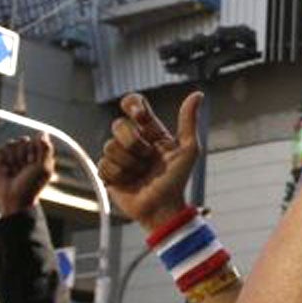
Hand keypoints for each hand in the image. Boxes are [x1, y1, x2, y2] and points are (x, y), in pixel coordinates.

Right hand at [0, 135, 55, 217]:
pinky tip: (6, 170)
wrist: (14, 199)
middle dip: (24, 155)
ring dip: (13, 159)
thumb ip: (45, 149)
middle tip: (24, 170)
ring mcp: (12, 156)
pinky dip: (2, 160)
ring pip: (11, 144)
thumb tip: (43, 132)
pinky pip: (0, 150)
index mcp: (39, 155)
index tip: (34, 163)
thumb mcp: (44, 167)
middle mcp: (25, 154)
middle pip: (24, 140)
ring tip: (15, 171)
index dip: (35, 151)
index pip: (36, 140)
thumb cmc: (32, 185)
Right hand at [98, 92, 201, 227]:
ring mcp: (119, 155)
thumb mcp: (188, 150)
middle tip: (147, 159)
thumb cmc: (176, 180)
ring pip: (109, 146)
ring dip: (129, 163)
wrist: (162, 208)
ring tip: (141, 174)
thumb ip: (189, 122)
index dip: (132, 105)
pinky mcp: (108, 172)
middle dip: (134, 143)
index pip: (133, 103)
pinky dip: (119, 175)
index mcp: (150, 131)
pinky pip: (103, 164)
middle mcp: (132, 140)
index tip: (141, 116)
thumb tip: (198, 94)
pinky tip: (129, 182)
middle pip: (118, 125)